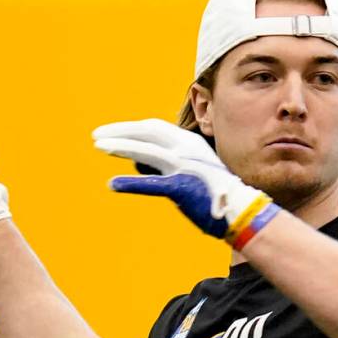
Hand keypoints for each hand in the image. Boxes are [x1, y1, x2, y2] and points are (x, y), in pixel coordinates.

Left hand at [92, 119, 278, 247]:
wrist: (240, 210)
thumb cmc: (214, 191)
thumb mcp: (193, 166)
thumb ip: (168, 161)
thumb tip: (140, 161)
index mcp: (189, 142)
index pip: (154, 127)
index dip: (130, 128)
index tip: (111, 130)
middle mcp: (186, 149)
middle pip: (146, 132)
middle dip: (119, 131)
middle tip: (96, 134)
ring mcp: (184, 167)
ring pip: (145, 151)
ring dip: (119, 147)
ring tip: (98, 146)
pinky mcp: (181, 188)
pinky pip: (151, 184)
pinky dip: (131, 184)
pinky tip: (113, 184)